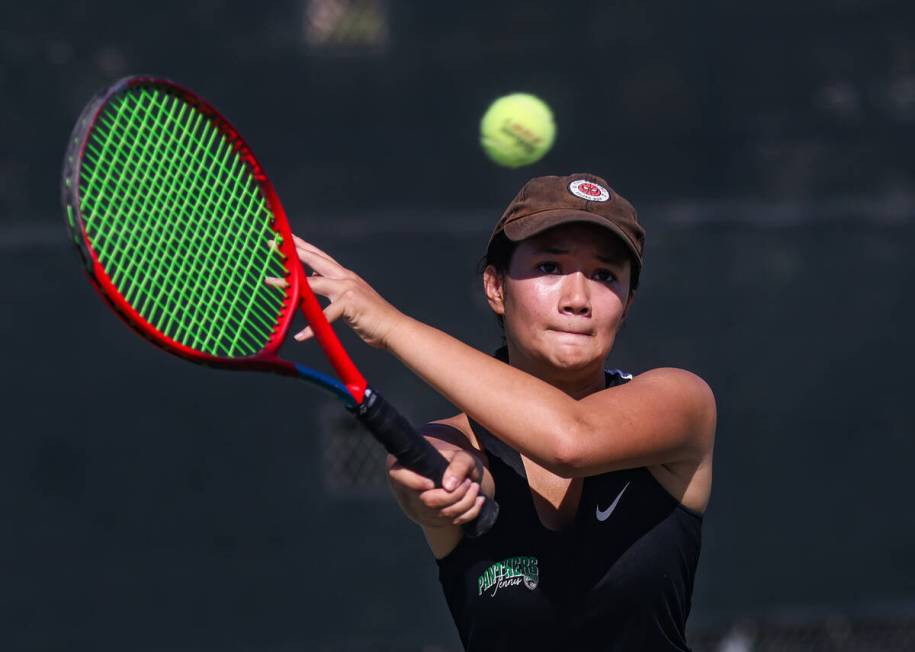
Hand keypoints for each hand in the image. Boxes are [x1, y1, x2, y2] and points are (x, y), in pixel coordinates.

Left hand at [266, 234, 406, 349]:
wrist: (394, 328)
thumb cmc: (371, 317)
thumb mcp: (349, 298)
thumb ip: (332, 288)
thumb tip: (314, 277)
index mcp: (345, 275)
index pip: (319, 255)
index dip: (301, 246)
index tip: (284, 237)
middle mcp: (345, 277)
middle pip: (314, 259)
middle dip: (292, 250)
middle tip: (272, 243)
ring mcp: (348, 289)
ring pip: (312, 282)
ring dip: (289, 283)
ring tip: (270, 281)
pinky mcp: (349, 305)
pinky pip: (325, 316)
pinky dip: (312, 328)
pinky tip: (300, 337)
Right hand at [387, 449, 486, 527]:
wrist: (456, 475)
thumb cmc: (453, 461)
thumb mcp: (459, 456)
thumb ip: (458, 464)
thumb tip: (449, 486)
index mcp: (406, 470)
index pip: (399, 476)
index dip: (413, 482)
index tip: (431, 483)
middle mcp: (409, 493)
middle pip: (428, 501)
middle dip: (454, 494)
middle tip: (469, 482)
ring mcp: (421, 511)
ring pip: (442, 514)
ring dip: (465, 502)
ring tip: (474, 487)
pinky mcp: (435, 522)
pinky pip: (453, 522)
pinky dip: (470, 512)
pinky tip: (478, 500)